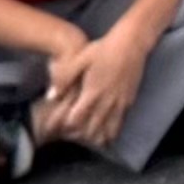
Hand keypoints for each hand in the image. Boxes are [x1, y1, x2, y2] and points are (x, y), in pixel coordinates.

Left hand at [39, 17, 154, 147]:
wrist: (132, 43)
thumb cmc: (104, 48)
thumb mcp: (81, 58)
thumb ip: (65, 77)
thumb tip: (51, 96)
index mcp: (92, 92)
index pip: (76, 119)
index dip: (64, 126)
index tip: (57, 128)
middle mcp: (106, 102)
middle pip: (91, 130)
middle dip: (79, 136)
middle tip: (69, 136)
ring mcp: (120, 103)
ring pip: (107, 130)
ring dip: (96, 137)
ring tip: (88, 140)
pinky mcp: (129, 101)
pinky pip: (119, 123)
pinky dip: (111, 132)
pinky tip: (106, 134)